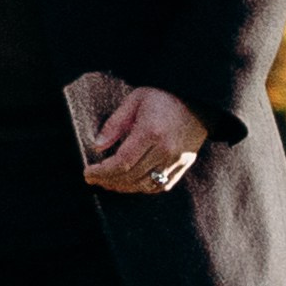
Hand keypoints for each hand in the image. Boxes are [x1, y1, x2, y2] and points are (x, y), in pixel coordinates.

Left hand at [84, 86, 206, 195]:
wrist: (198, 101)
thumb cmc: (163, 96)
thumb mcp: (135, 100)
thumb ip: (115, 124)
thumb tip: (97, 146)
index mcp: (151, 132)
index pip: (122, 162)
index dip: (102, 171)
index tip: (88, 173)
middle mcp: (165, 150)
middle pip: (131, 176)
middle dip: (108, 180)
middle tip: (93, 179)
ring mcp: (176, 161)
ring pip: (145, 185)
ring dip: (124, 187)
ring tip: (108, 182)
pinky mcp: (183, 165)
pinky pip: (161, 186)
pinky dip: (143, 188)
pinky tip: (131, 183)